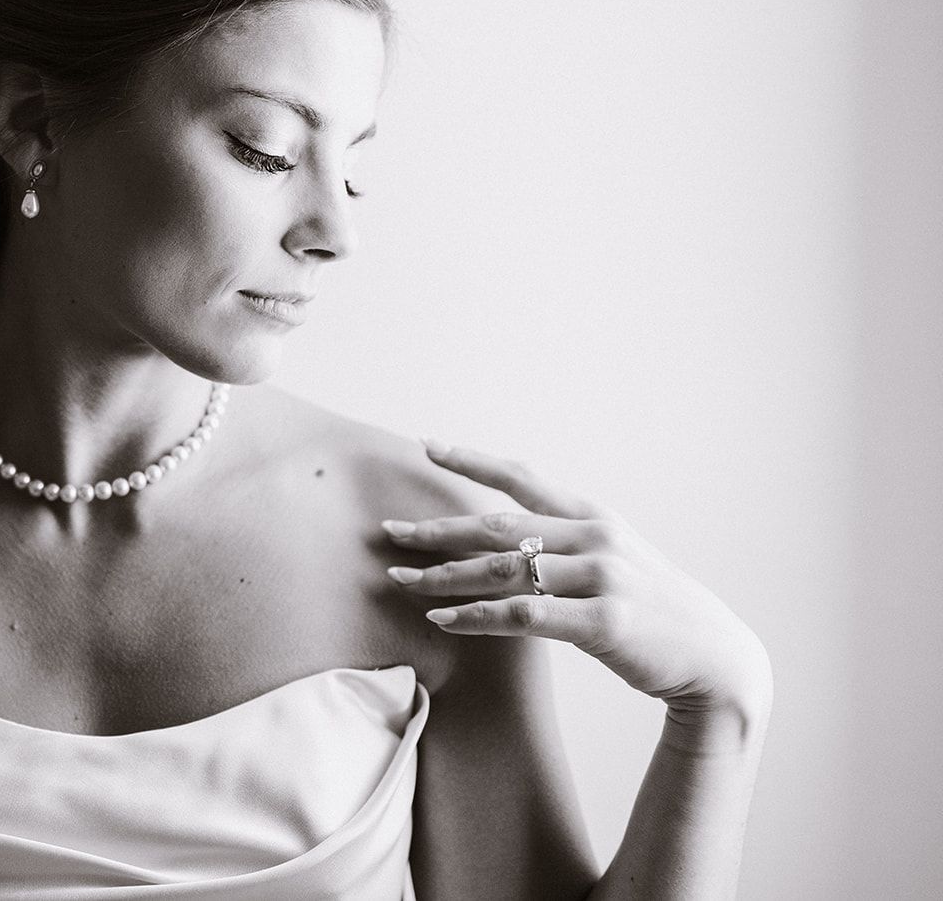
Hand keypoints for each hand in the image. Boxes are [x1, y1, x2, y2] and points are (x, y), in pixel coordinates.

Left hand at [383, 438, 770, 717]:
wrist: (715, 659)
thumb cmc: (653, 612)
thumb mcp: (614, 561)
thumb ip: (565, 544)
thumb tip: (502, 540)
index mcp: (595, 517)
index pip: (523, 478)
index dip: (472, 460)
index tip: (427, 445)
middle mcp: (596, 538)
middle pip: (498, 526)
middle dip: (438, 529)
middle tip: (391, 531)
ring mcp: (602, 578)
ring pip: (503, 570)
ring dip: (445, 576)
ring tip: (403, 581)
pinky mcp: (604, 622)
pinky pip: (523, 615)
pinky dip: (476, 616)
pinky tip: (443, 619)